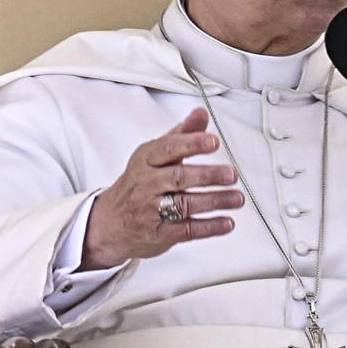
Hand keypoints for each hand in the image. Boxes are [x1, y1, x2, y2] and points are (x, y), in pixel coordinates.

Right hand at [81, 108, 242, 269]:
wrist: (109, 222)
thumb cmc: (138, 184)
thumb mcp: (153, 155)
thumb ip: (180, 135)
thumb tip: (201, 114)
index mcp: (146, 160)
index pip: (169, 148)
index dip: (192, 144)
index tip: (213, 141)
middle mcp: (147, 184)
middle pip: (179, 177)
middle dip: (208, 175)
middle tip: (232, 174)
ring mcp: (151, 210)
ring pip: (185, 204)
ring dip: (215, 201)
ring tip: (238, 199)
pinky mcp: (159, 233)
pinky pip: (187, 230)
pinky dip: (210, 227)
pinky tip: (228, 222)